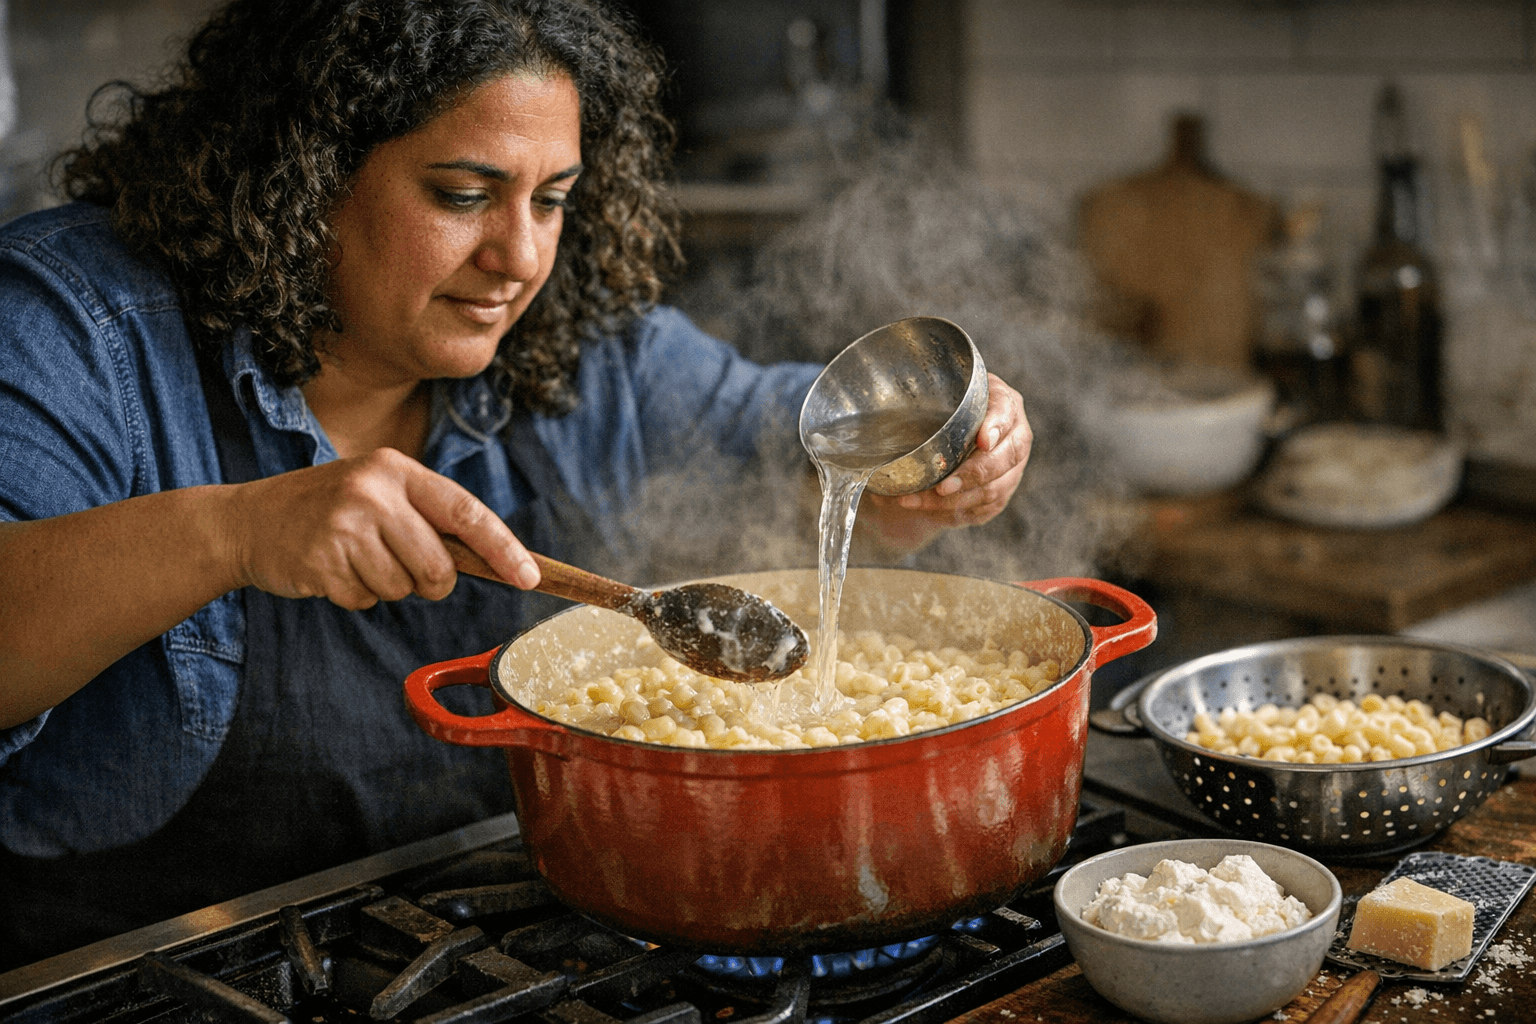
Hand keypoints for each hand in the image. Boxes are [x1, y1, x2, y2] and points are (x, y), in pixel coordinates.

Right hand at [227, 448, 539, 608]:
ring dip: (386, 586)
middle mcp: (373, 491)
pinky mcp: (321, 560)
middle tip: (398, 564)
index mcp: (397, 469)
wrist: (248, 520)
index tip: (530, 577)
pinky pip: (366, 600)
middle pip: (439, 567)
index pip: (467, 513)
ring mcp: (345, 525)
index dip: (504, 549)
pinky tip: (332, 569)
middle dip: (429, 582)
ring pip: (404, 588)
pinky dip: (355, 595)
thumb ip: (429, 517)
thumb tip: (498, 560)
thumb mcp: (379, 492)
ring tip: (355, 558)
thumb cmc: (330, 510)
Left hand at [855, 374, 1031, 551]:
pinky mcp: (1002, 493)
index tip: (982, 440)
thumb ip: (915, 407)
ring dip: (955, 500)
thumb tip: (880, 442)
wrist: (942, 441)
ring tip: (918, 501)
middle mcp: (1015, 434)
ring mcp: (1012, 467)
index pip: (1006, 411)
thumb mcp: (929, 400)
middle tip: (942, 486)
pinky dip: (955, 512)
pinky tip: (928, 509)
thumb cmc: (936, 414)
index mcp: (1002, 402)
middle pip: (1005, 458)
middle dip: (972, 474)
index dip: (997, 426)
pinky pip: (984, 508)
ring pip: (993, 489)